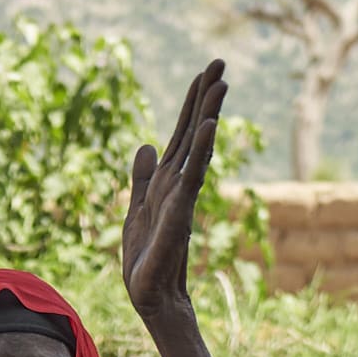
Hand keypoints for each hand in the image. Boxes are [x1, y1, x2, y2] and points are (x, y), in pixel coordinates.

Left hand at [121, 59, 225, 345]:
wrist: (149, 294)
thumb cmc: (147, 255)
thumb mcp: (137, 205)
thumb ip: (141, 176)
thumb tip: (144, 144)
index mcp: (168, 178)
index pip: (183, 131)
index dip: (194, 100)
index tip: (208, 70)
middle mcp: (180, 181)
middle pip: (195, 130)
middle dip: (206, 96)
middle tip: (221, 62)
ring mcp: (183, 195)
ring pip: (198, 147)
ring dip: (208, 114)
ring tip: (221, 84)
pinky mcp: (180, 211)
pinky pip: (192, 175)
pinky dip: (201, 150)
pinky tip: (209, 126)